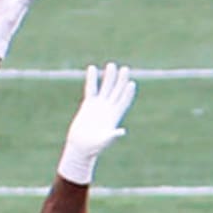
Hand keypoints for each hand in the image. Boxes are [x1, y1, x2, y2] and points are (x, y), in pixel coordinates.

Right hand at [57, 62, 136, 184]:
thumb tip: (121, 132)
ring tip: (111, 65)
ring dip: (109, 77)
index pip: (124, 101)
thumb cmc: (93, 147)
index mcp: (115, 116)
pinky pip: (91, 88)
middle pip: (117, 91)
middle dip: (121, 80)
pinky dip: (92, 79)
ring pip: (106, 87)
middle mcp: (109, 108)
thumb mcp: (104, 141)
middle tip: (125, 69)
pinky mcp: (88, 103)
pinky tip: (92, 68)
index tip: (131, 83)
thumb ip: (112, 136)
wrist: (81, 146)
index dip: (128, 93)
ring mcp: (99, 104)